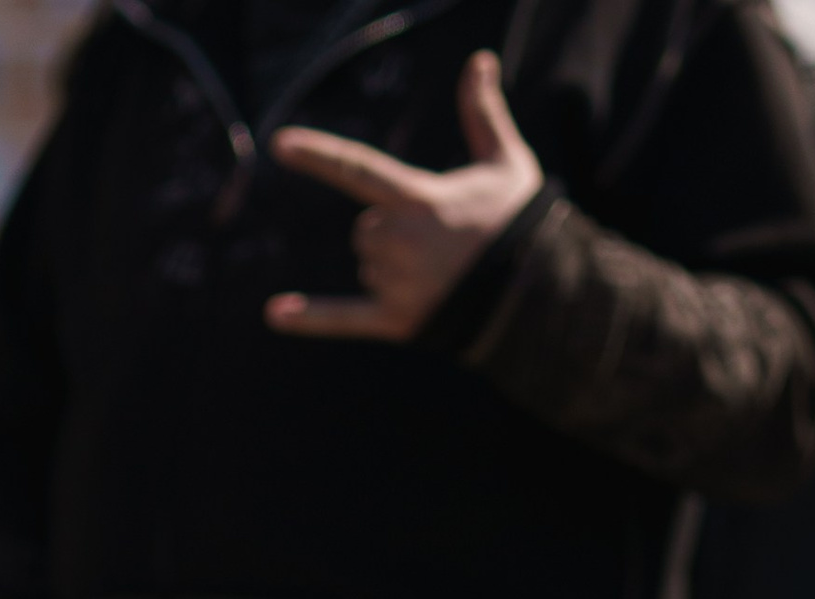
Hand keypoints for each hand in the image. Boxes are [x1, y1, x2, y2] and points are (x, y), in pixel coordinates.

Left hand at [265, 51, 542, 343]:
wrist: (539, 294)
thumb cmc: (521, 224)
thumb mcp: (506, 162)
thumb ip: (483, 114)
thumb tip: (480, 60)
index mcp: (418, 199)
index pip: (357, 169)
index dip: (318, 155)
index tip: (279, 144)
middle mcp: (400, 242)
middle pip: (366, 229)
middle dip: (392, 231)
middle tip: (439, 244)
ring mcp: (397, 285)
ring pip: (367, 266)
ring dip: (391, 268)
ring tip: (439, 275)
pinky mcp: (398, 323)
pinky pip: (344, 318)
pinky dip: (311, 319)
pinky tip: (275, 314)